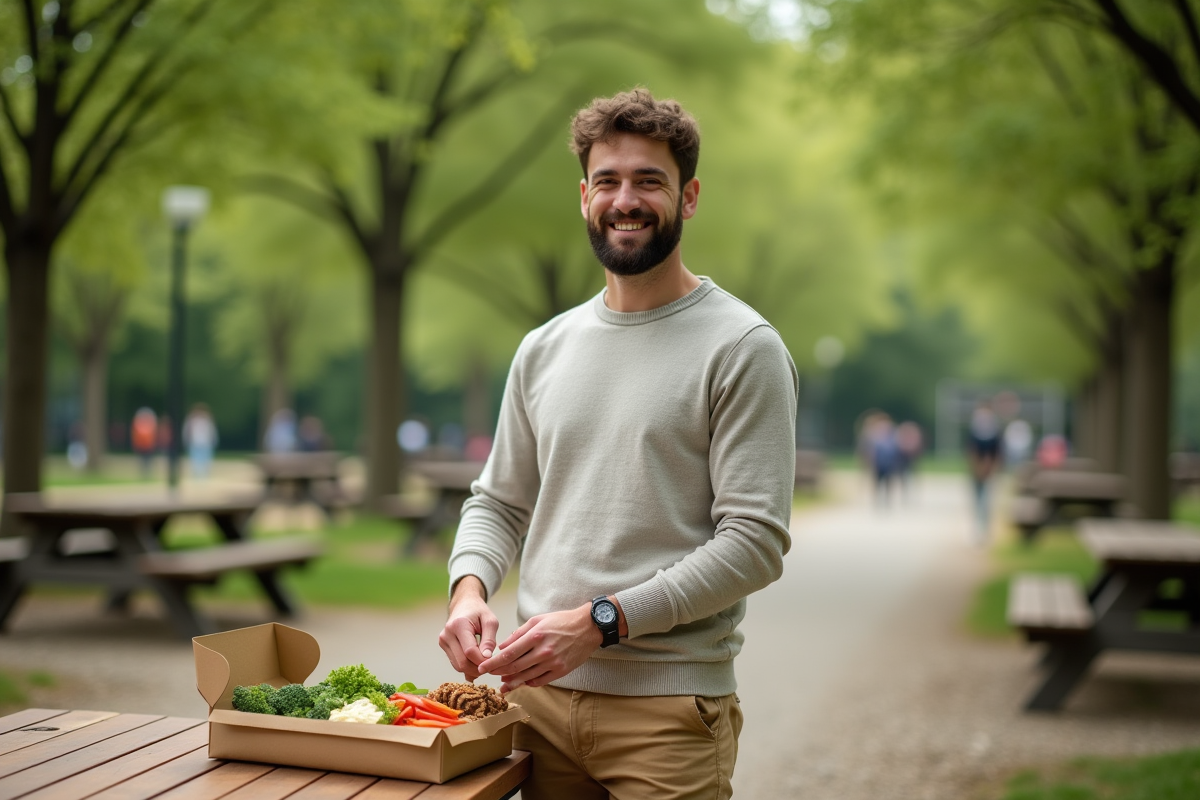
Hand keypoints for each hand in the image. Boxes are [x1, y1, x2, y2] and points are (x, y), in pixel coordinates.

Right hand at [438, 576, 498, 681]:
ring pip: (458, 666)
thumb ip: (489, 640)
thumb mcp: (490, 621)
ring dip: (473, 669)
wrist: (464, 604)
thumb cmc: (479, 612)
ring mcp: (443, 641)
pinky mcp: (444, 646)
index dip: (483, 660)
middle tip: (491, 665)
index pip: (470, 651)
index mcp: (458, 625)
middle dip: (478, 668)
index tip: (494, 660)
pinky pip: (456, 663)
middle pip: (462, 663)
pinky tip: (477, 661)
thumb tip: (487, 658)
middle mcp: (447, 634)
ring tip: (485, 661)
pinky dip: (467, 666)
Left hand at [477, 604, 600, 692]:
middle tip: (488, 676)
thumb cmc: (561, 621)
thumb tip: (502, 647)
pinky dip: (529, 683)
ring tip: (503, 685)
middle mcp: (543, 651)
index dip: (493, 663)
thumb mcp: (537, 620)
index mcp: (536, 636)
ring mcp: (553, 662)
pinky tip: (522, 682)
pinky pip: (540, 681)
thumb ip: (518, 634)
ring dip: (512, 682)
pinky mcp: (561, 670)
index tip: (482, 668)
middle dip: (499, 673)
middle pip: (515, 667)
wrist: (587, 627)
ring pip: (526, 677)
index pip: (509, 654)